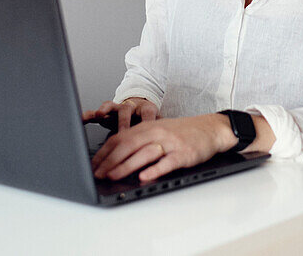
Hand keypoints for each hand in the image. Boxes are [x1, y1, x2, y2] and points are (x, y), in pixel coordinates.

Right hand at [81, 97, 157, 132]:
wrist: (144, 104)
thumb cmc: (151, 119)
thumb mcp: (159, 127)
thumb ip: (161, 135)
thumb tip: (167, 152)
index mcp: (148, 110)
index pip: (148, 116)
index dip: (145, 125)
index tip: (139, 137)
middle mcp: (133, 107)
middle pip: (128, 113)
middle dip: (122, 125)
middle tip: (120, 136)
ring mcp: (120, 107)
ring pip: (113, 107)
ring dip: (106, 111)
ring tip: (100, 115)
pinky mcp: (109, 110)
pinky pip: (98, 110)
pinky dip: (90, 114)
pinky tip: (83, 118)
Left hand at [90, 113, 235, 182]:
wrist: (210, 128)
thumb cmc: (182, 132)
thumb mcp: (157, 130)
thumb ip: (138, 140)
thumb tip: (114, 156)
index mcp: (147, 126)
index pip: (119, 138)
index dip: (104, 152)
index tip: (93, 165)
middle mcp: (156, 132)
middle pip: (128, 145)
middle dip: (110, 160)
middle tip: (98, 173)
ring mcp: (170, 143)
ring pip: (144, 153)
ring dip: (126, 165)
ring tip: (113, 176)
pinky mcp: (183, 153)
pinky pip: (167, 162)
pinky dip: (155, 169)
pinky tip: (144, 176)